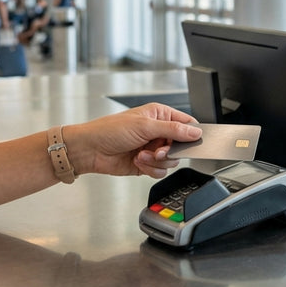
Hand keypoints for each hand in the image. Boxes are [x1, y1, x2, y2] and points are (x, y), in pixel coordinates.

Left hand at [68, 103, 201, 178]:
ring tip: (141, 155)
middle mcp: (158, 132)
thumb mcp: (144, 126)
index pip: (186, 123)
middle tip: (158, 151)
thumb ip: (173, 129)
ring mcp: (153, 149)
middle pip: (181, 146)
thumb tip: (195, 132)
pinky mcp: (147, 163)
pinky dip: (150, 169)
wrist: (90, 150)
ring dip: (157, 161)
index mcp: (160, 115)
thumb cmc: (109, 130)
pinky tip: (138, 161)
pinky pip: (160, 171)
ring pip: (171, 161)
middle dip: (169, 151)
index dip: (191, 134)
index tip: (190, 143)